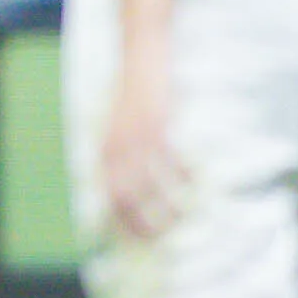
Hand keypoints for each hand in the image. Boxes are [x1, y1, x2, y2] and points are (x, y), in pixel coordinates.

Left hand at [100, 27, 185, 242]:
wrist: (140, 58)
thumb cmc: (133, 97)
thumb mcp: (118, 130)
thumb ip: (121, 158)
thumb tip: (132, 190)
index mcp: (103, 152)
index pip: (109, 198)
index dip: (122, 222)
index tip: (138, 239)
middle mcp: (115, 149)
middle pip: (126, 199)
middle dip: (144, 223)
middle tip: (163, 236)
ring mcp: (135, 139)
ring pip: (150, 186)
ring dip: (168, 206)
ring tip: (182, 217)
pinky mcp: (157, 127)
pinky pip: (171, 161)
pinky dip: (183, 176)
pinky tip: (194, 181)